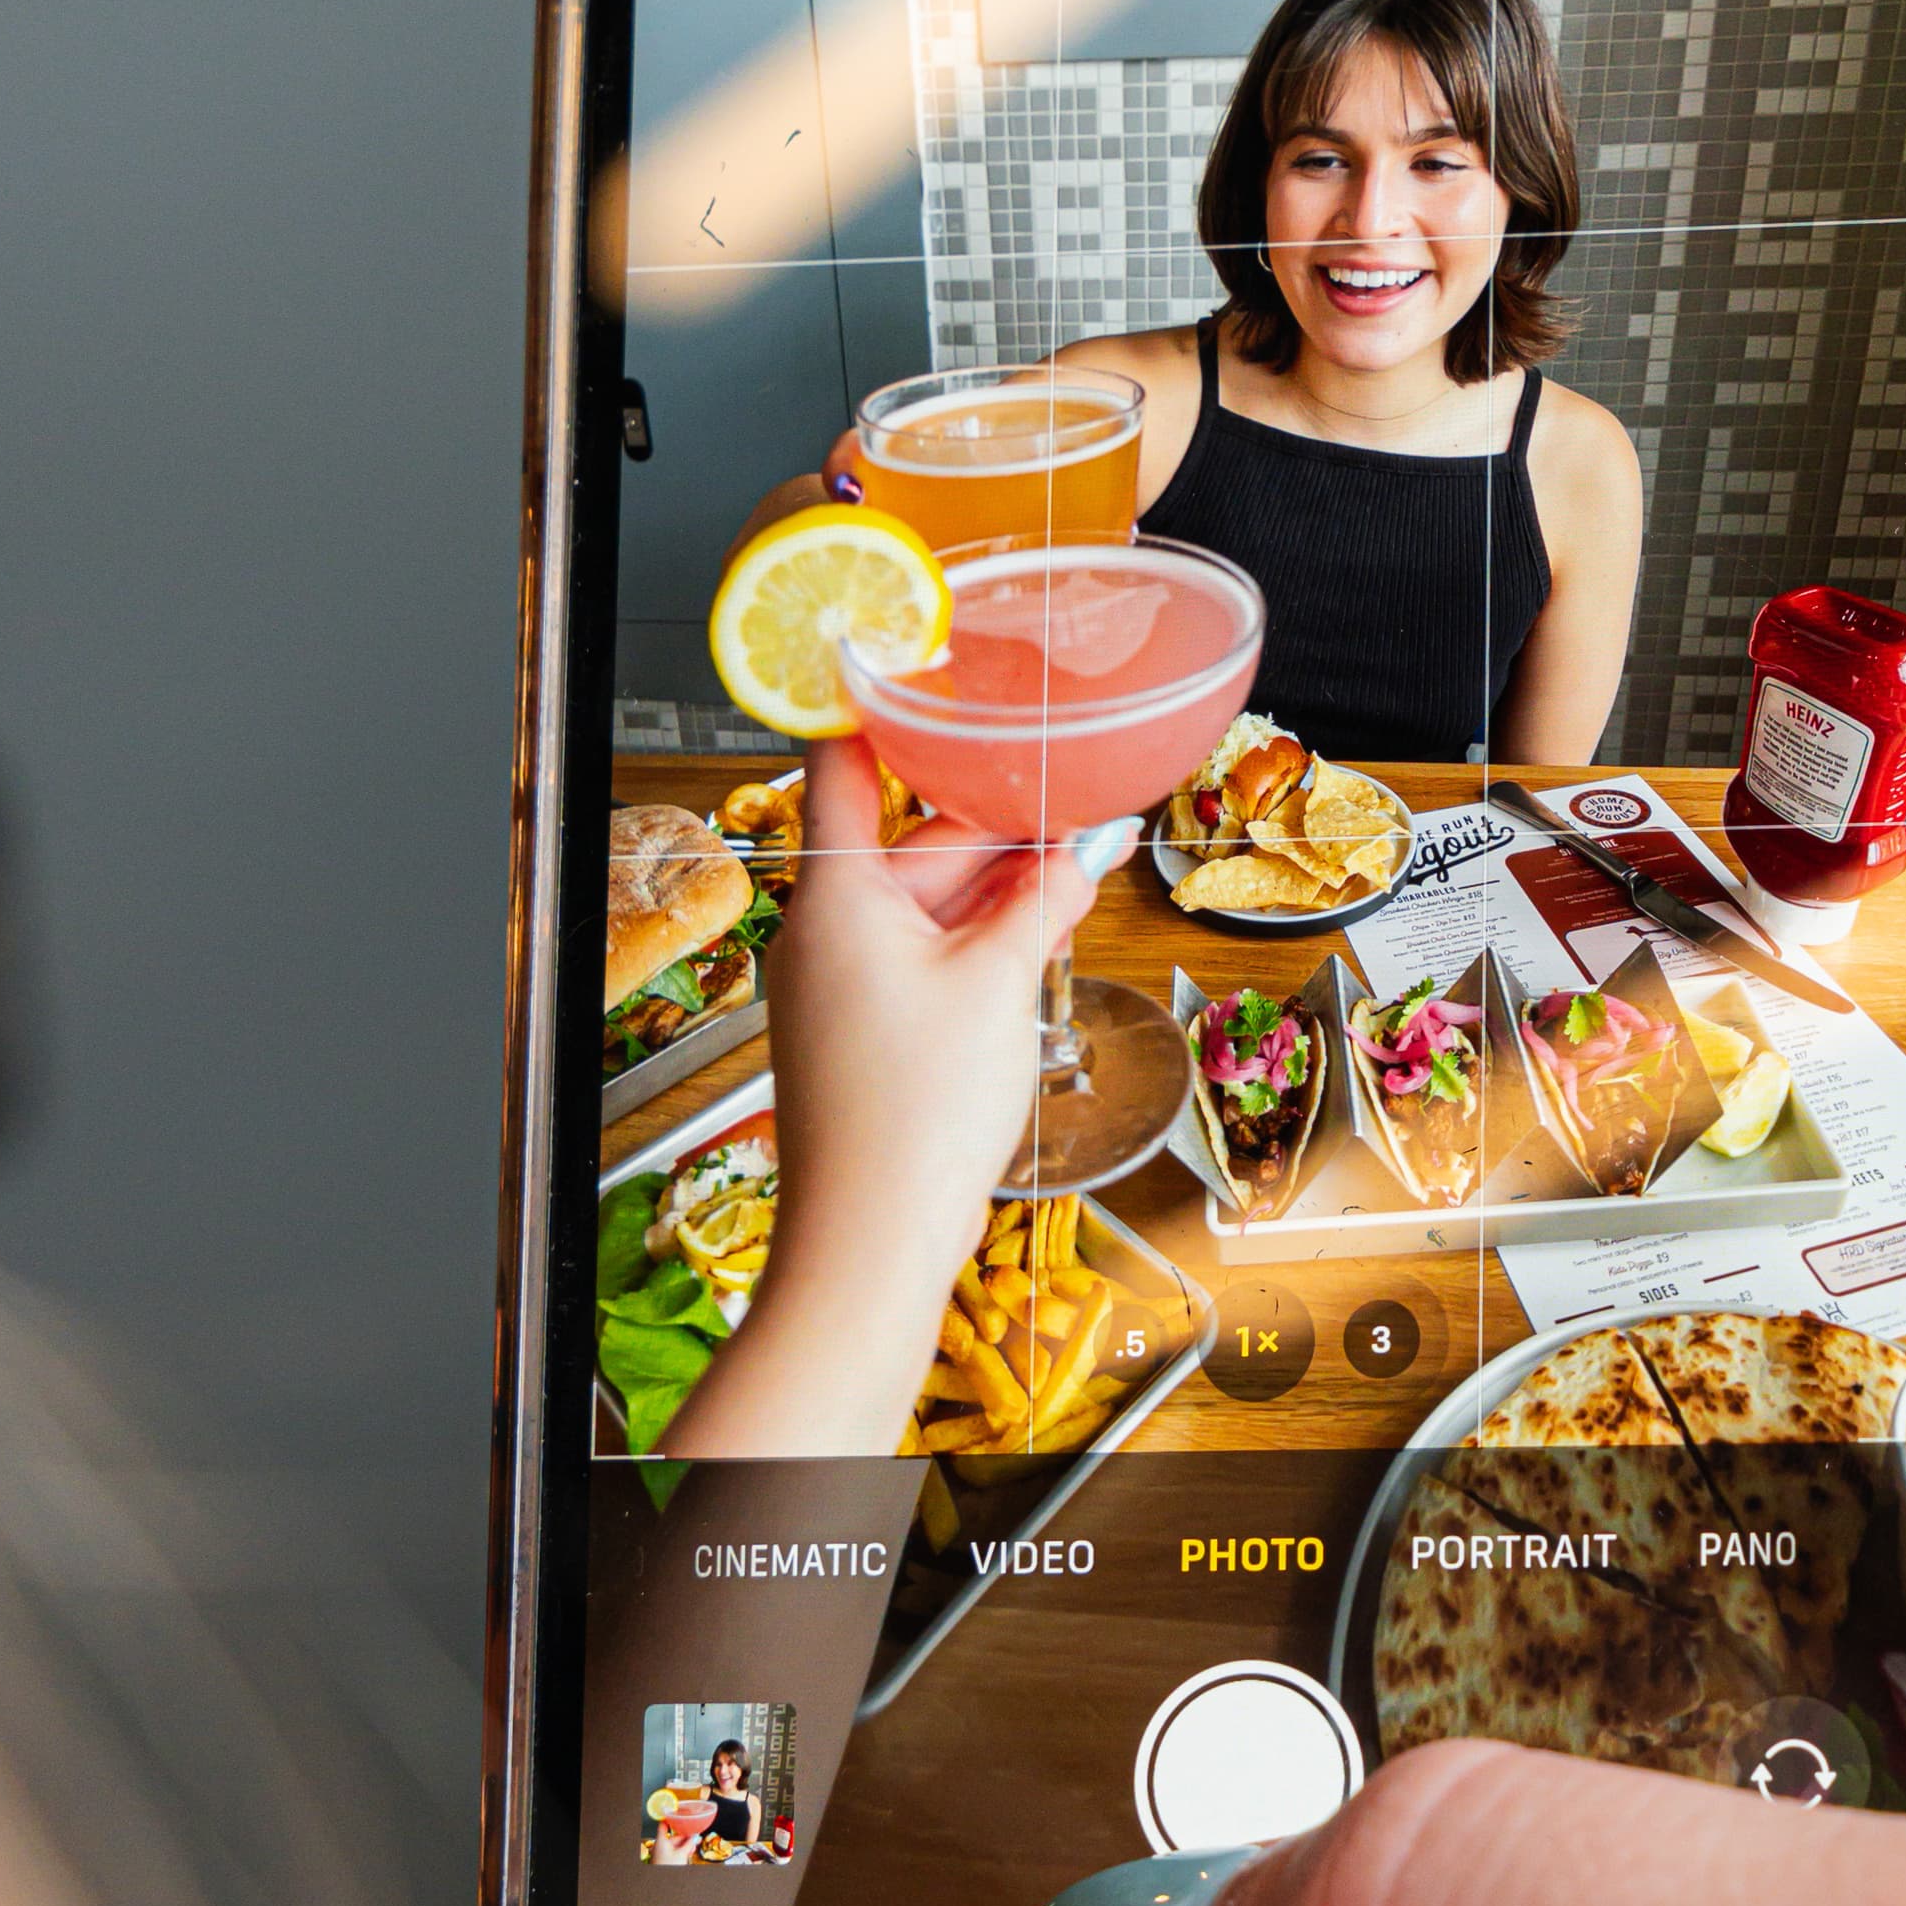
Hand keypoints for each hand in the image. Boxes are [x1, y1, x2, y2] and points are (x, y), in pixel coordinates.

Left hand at [658, 738, 1098, 1471]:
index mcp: (836, 896)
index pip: (846, 768)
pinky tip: (1035, 943)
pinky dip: (973, 945)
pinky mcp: (859, 1035)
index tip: (913, 668)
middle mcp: (823, 933)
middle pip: (907, 845)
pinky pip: (919, 960)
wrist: (872, 1236)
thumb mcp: (1000, 980)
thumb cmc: (910, 1114)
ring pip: (921, 907)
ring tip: (1070, 879)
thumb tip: (1083, 853)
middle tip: (1067, 806)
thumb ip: (1045, 900)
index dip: (883, 713)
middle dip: (990, 829)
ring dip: (993, 892)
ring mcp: (836, 987)